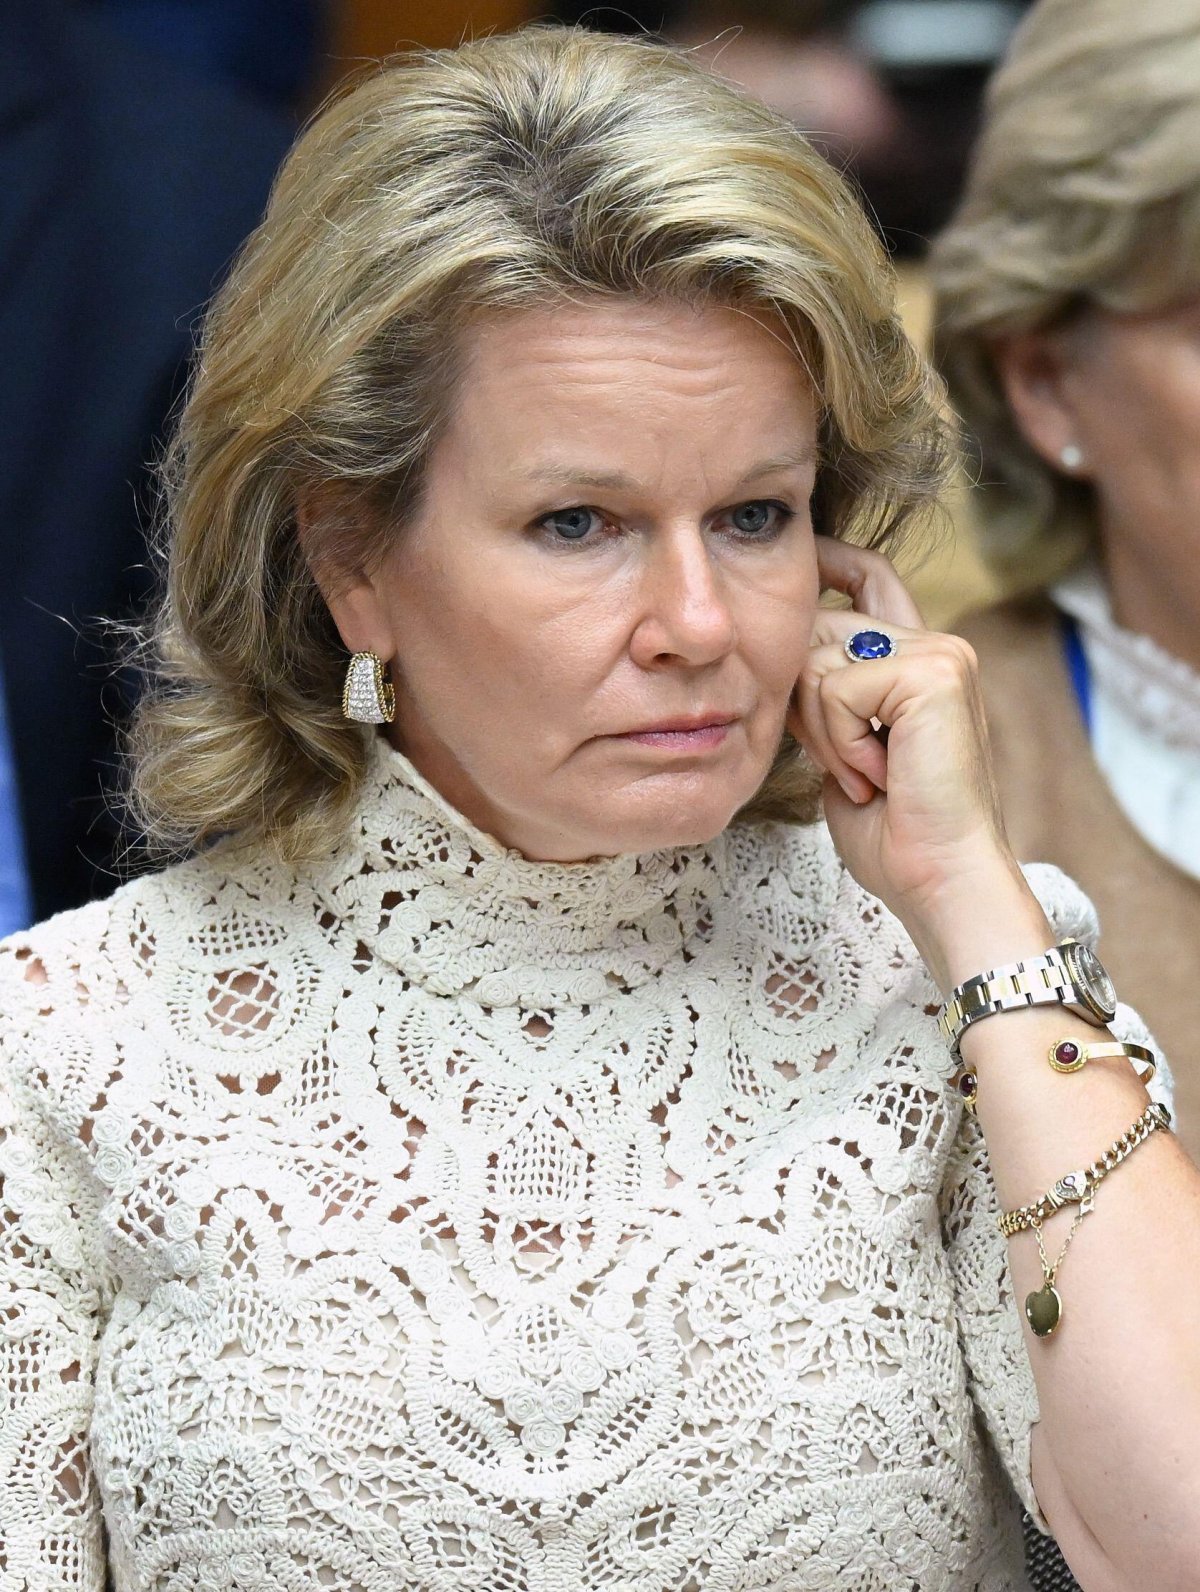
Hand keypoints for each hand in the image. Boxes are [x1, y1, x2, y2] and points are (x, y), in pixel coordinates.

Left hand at [787, 539, 1043, 980]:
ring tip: (869, 775)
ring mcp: (938, 654)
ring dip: (823, 733)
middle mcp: (935, 646)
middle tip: (851, 765)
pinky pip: (835, 689)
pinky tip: (879, 774)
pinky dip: (841, 742)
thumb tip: (782, 662)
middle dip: (804, 703)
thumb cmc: (894, 832)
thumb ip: (826, 699)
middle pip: (816, 627)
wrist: (939, 877)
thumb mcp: (845, 750)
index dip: (828, 560)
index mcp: (918, 662)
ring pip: (817, 662)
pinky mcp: (931, 672)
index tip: (801, 550)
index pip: (871, 578)